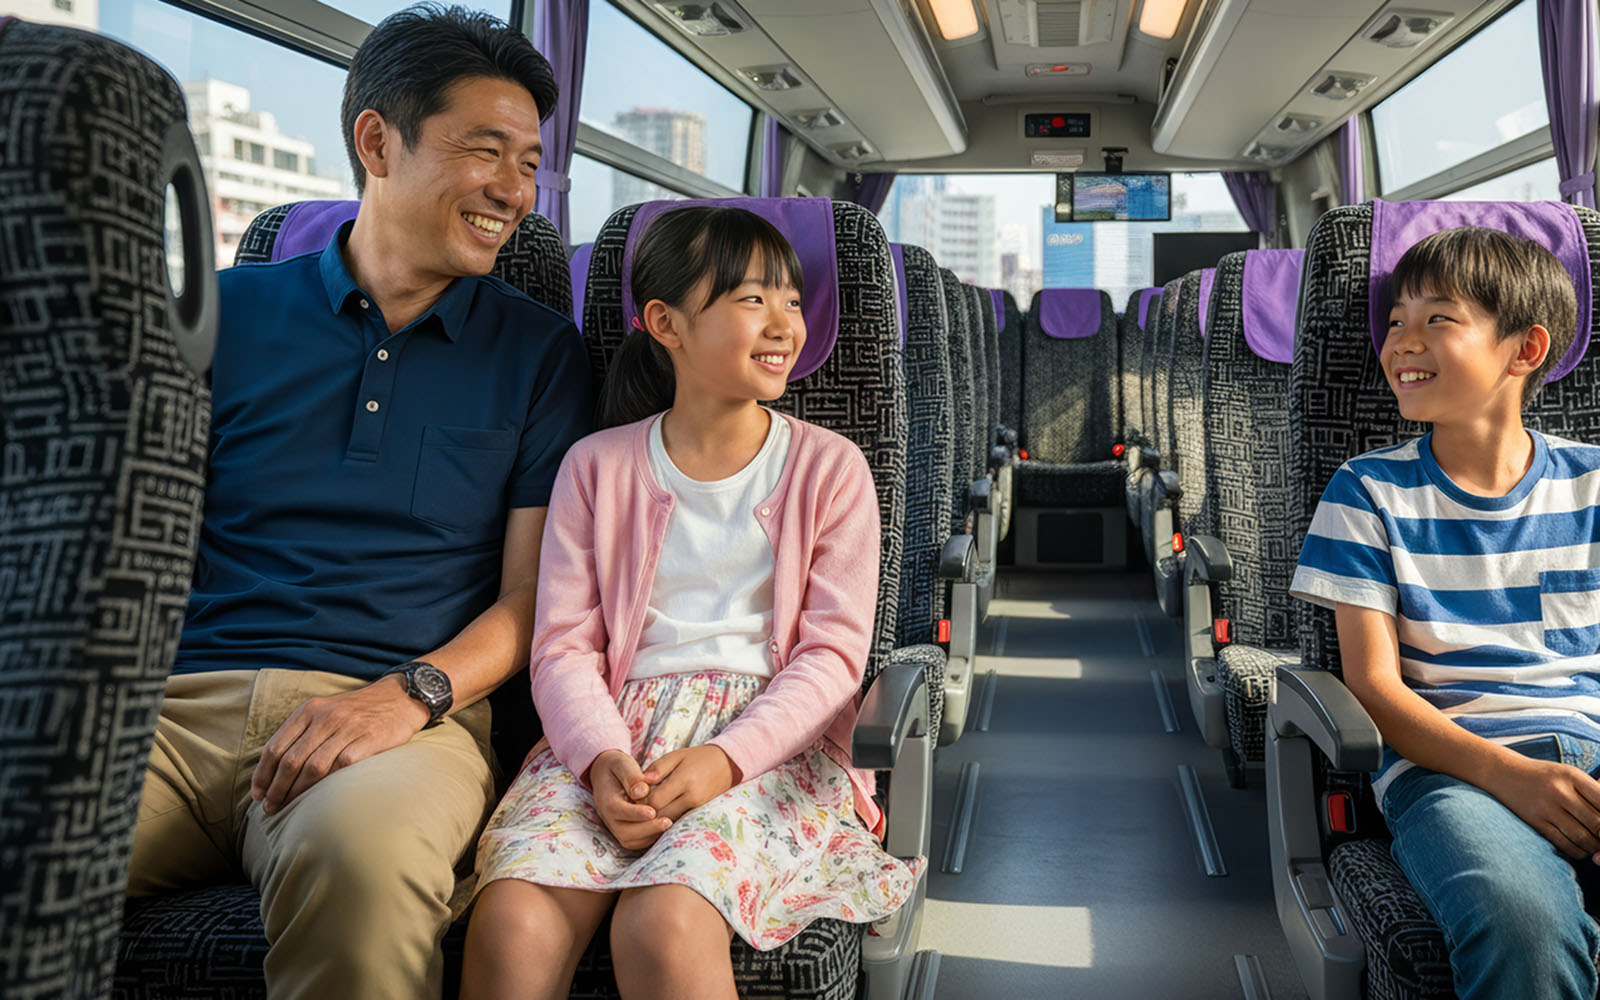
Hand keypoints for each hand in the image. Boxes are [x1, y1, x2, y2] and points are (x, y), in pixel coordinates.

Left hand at [250, 674, 428, 814]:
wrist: (400, 697)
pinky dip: (327, 785)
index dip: (263, 774)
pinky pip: (341, 767)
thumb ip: (302, 733)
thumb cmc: (358, 712)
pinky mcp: (369, 739)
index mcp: (309, 710)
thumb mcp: (326, 711)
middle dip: (276, 789)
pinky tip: (320, 798)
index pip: (276, 746)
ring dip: (296, 792)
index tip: (258, 794)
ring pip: (313, 767)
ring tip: (288, 807)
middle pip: (291, 760)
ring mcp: (348, 727)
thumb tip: (274, 770)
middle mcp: (326, 717)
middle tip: (270, 808)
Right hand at [588, 749, 670, 850]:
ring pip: (630, 840)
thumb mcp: (622, 764)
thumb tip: (642, 791)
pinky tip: (666, 829)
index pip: (618, 810)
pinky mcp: (624, 831)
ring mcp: (616, 826)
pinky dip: (650, 838)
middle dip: (647, 829)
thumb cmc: (618, 767)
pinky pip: (636, 841)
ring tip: (670, 825)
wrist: (607, 774)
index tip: (652, 812)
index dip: (635, 813)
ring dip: (650, 835)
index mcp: (606, 800)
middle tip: (668, 822)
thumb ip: (631, 776)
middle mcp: (609, 817)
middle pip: (624, 832)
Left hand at [639, 745, 738, 822]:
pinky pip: (680, 824)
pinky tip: (660, 816)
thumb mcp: (677, 756)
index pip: (655, 800)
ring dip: (656, 820)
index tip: (634, 797)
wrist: (726, 765)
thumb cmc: (697, 758)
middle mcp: (693, 798)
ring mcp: (699, 809)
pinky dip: (668, 822)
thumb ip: (658, 768)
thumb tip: (642, 782)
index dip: (641, 801)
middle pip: (661, 815)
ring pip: (670, 823)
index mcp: (684, 780)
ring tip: (646, 812)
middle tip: (636, 808)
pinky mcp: (702, 815)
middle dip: (646, 814)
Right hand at [1484, 754, 1599, 860]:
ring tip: (1595, 846)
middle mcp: (1560, 791)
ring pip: (1582, 837)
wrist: (1503, 772)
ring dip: (1593, 847)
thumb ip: (1592, 791)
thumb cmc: (1543, 775)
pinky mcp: (1535, 821)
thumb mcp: (1568, 774)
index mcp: (1572, 775)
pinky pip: (1563, 844)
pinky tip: (1581, 849)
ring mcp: (1546, 807)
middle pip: (1597, 823)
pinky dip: (1577, 851)